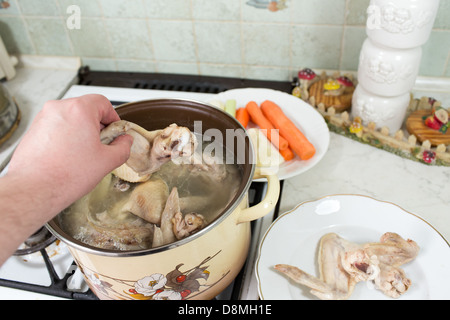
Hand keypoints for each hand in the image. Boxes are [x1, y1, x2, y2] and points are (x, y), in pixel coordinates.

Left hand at [7, 94, 132, 210]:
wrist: (34, 189)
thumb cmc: (64, 175)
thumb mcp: (107, 161)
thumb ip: (123, 147)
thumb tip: (125, 142)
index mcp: (79, 110)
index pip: (103, 102)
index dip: (113, 118)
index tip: (115, 131)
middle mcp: (59, 109)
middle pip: (86, 109)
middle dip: (97, 126)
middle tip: (102, 145)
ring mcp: (43, 118)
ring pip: (70, 118)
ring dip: (81, 132)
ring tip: (83, 155)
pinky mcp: (34, 130)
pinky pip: (56, 128)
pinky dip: (65, 138)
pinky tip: (69, 158)